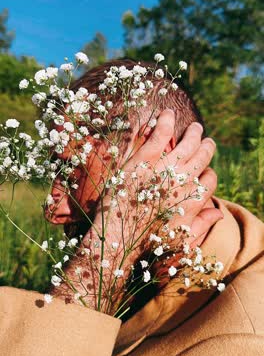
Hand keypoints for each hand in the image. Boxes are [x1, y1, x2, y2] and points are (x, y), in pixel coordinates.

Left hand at [52, 110, 221, 311]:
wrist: (116, 239)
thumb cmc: (147, 243)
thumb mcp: (180, 238)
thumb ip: (201, 224)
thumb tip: (219, 214)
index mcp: (193, 200)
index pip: (210, 179)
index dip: (207, 172)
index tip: (202, 170)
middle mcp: (184, 182)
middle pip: (203, 156)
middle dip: (206, 146)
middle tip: (204, 138)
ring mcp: (165, 168)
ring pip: (188, 143)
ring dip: (193, 132)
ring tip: (194, 126)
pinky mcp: (145, 159)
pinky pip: (160, 134)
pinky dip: (165, 121)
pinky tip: (166, 113)